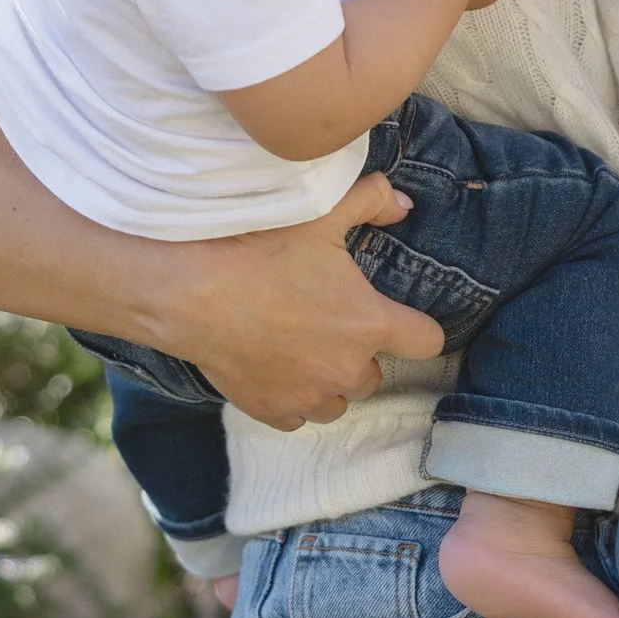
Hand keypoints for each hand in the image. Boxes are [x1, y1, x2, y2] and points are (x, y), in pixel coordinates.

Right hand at [174, 172, 443, 427]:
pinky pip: (298, 416)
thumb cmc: (258, 249)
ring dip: (329, 381)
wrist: (190, 290)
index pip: (428, 341)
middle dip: (360, 353)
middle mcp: (347, 368)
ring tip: (305, 351)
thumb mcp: (320, 211)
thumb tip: (404, 205)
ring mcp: (309, 395)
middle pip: (377, 375)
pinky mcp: (272, 411)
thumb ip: (372, 201)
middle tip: (331, 324)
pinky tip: (276, 370)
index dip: (417, 328)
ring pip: (339, 401)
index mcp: (369, 323)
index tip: (400, 318)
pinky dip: (292, 399)